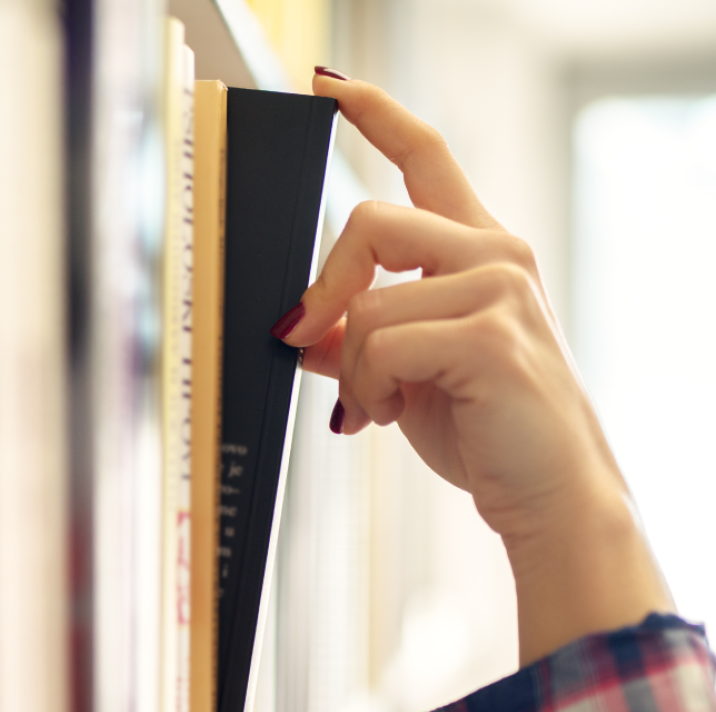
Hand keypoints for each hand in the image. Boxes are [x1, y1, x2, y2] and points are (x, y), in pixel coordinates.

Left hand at [276, 72, 672, 663]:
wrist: (546, 493)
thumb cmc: (485, 429)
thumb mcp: (407, 373)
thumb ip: (358, 337)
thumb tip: (298, 326)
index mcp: (478, 250)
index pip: (426, 156)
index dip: (374, 113)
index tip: (327, 85)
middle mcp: (495, 255)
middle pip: (368, 220)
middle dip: (323, 289)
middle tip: (308, 342)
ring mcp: (499, 289)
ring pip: (365, 301)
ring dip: (354, 367)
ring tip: (379, 404)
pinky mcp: (489, 334)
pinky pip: (379, 343)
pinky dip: (367, 389)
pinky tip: (388, 415)